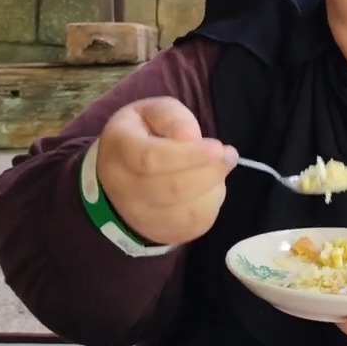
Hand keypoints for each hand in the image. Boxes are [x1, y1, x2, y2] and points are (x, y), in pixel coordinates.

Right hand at [97, 96, 235, 245]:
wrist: (118, 179)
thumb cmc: (142, 137)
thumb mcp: (151, 112)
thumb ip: (172, 117)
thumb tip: (191, 138)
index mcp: (120, 150)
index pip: (151, 159)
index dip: (190, 155)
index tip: (218, 147)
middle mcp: (123, 189)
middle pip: (173, 188)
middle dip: (210, 172)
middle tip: (228, 156)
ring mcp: (139, 217)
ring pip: (187, 211)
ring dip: (214, 188)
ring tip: (219, 170)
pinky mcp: (160, 233)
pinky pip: (195, 225)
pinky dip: (211, 204)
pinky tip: (210, 188)